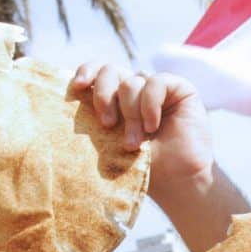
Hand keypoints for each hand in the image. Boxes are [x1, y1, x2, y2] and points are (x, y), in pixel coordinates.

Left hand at [70, 64, 212, 207]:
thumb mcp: (110, 143)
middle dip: (103, 97)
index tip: (77, 86)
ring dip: (130, 114)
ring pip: (130, 82)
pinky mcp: (180, 89)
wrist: (177, 181)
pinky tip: (153, 126)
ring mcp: (158, 88)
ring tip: (135, 142)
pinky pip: (155, 82)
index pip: (99, 71)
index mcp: (118, 99)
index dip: (87, 71)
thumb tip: (70, 95)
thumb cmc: (144, 167)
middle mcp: (137, 90)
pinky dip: (150, 104)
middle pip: (110, 70)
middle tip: (107, 125)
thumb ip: (95, 119)